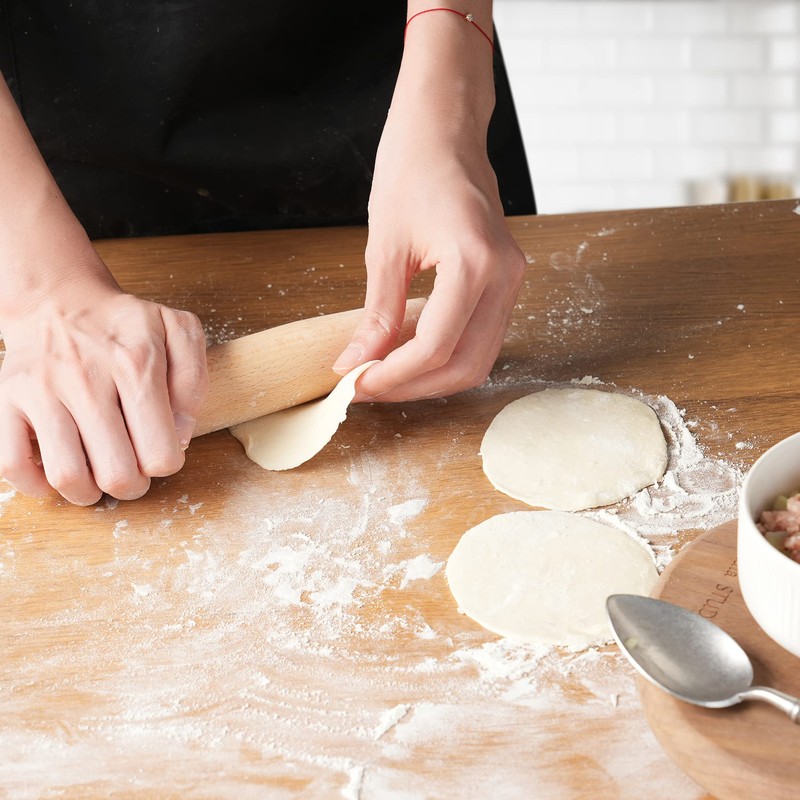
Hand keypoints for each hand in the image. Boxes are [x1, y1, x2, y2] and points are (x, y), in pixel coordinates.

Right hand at [0, 283, 207, 504]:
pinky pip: (11, 463)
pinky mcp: (5, 400)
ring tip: (98, 478)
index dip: (166, 464)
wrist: (59, 302)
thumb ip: (194, 380)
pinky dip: (35, 484)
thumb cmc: (124, 326)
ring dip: (88, 493)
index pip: (160, 453)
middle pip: (116, 473)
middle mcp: (86, 378)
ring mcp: (40, 390)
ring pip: (67, 475)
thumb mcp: (177, 331)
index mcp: (135, 363)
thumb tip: (181, 433)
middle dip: (132, 486)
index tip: (160, 451)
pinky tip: (55, 474)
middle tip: (132, 472)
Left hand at [333, 12, 525, 401]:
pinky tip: (412, 352)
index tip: (357, 383)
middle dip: (414, 386)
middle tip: (369, 386)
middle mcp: (505, 277)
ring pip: (479, 359)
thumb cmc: (412, 168)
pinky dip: (448, 355)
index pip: (436, 347)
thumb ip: (377, 314)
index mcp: (475, 262)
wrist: (445, 127)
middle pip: (465, 364)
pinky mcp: (507, 280)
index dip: (394, 375)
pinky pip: (483, 337)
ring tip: (387, 374)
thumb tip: (357, 363)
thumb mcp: (384, 246)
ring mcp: (513, 280)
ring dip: (433, 377)